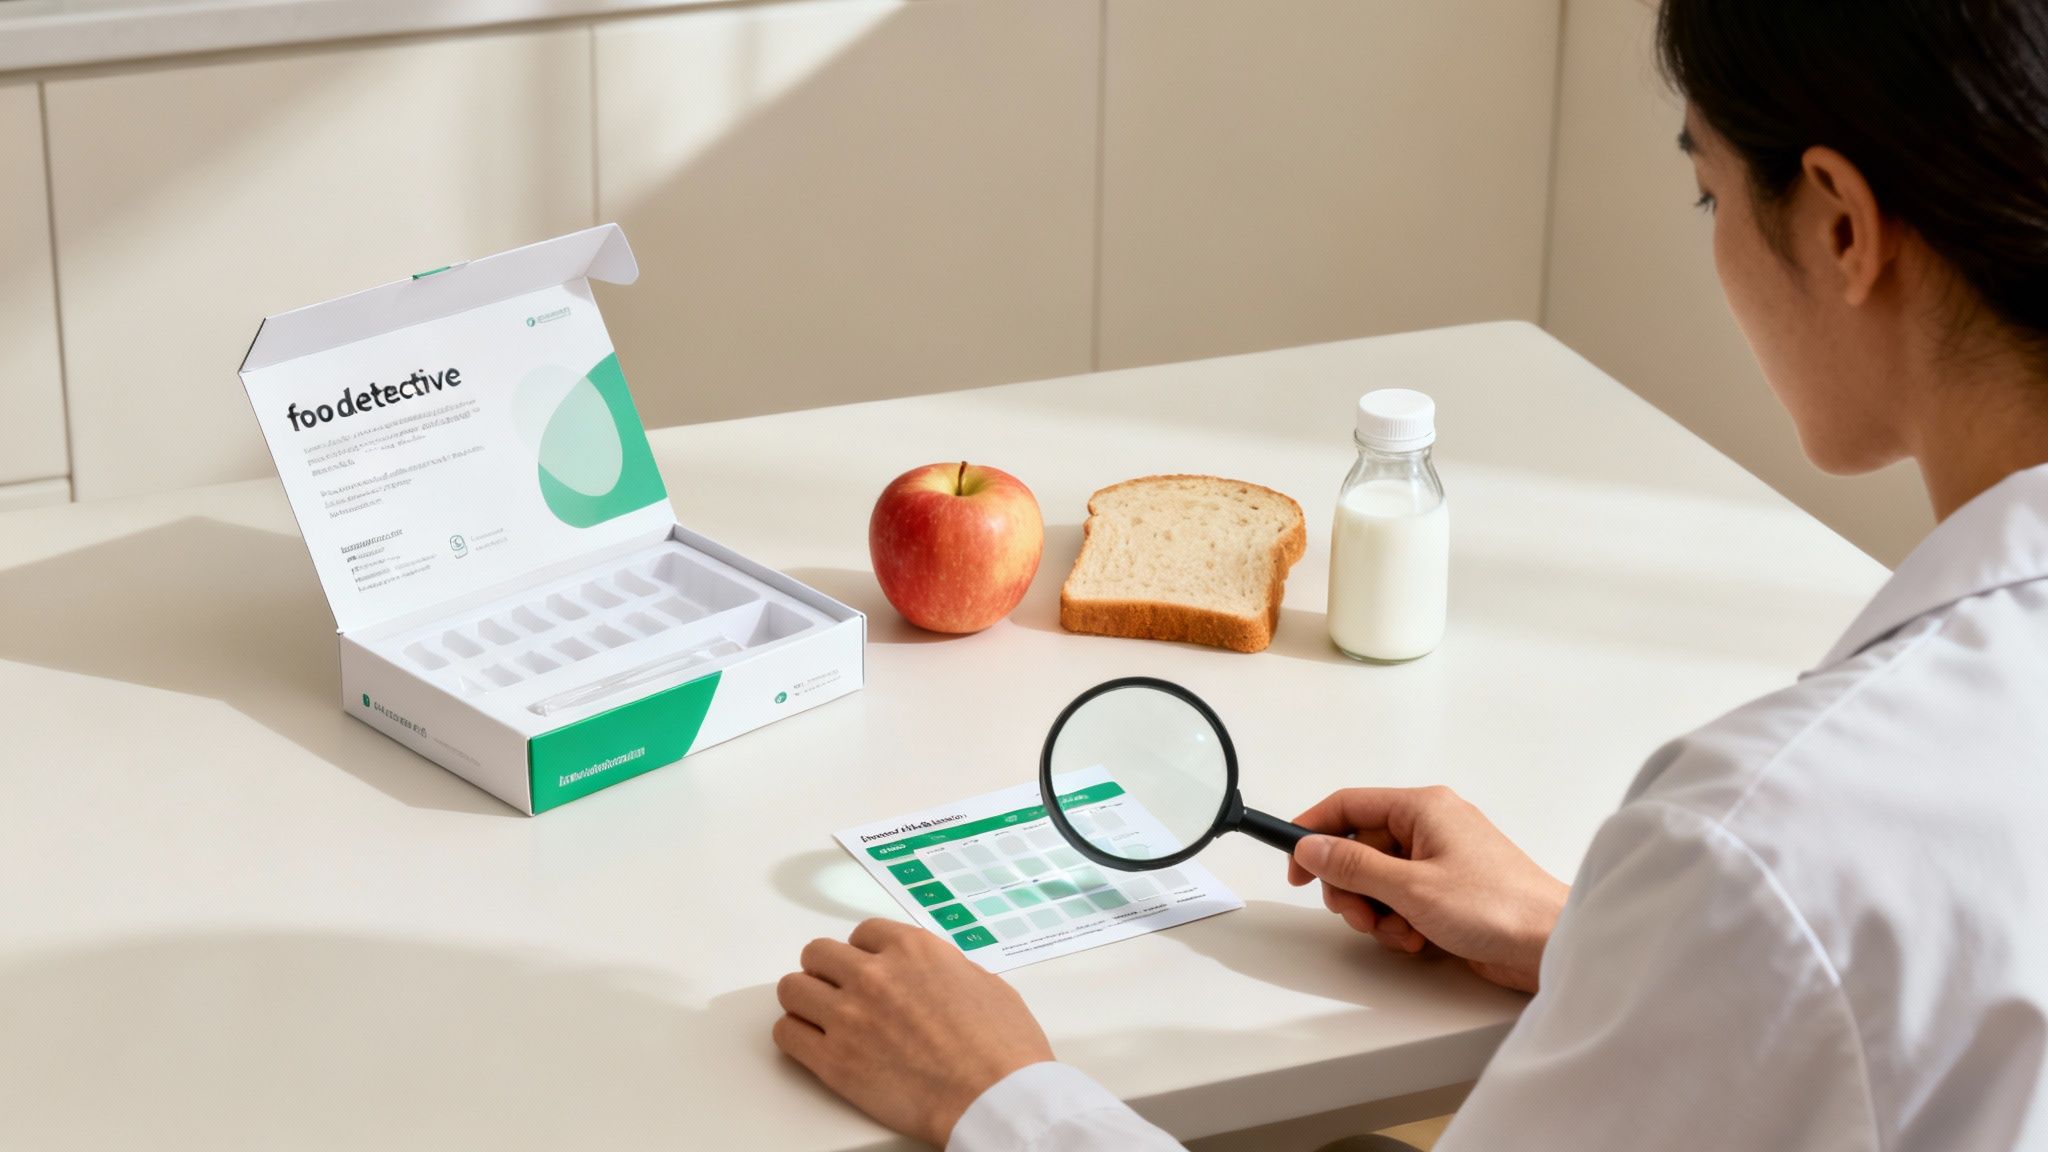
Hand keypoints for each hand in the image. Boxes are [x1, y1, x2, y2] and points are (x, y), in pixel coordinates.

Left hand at [774, 918, 1054, 1146]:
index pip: (861, 933)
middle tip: (837, 991)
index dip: (862, 953)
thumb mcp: (984, 983)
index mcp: (912, 949)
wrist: (996, 1098)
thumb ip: (947, 970)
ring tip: (818, 1016)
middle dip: (827, 971)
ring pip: (792, 988)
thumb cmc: (1003, 1049)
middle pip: (818, 954)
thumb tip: (936, 978)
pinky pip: (787, 1034)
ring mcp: (849, 1016)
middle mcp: (874, 974)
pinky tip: (810, 1043)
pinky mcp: (833, 1061)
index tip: (865, 968)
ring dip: (804, 1000)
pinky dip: (794, 1035)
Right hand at [1287, 786, 1567, 992]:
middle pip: (1358, 849)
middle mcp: (1430, 827)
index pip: (1348, 805)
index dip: (1313, 833)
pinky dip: (1399, 921)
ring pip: (1376, 880)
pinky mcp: (1447, 890)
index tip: (1295, 866)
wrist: (1550, 946)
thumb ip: (1352, 865)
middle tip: (1361, 915)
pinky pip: (1400, 899)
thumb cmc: (1497, 907)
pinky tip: (1418, 938)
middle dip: (1352, 888)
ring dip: (1377, 911)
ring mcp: (1439, 859)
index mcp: (1423, 807)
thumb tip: (1311, 847)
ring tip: (1400, 931)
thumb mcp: (1410, 887)